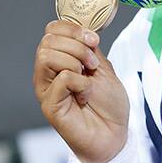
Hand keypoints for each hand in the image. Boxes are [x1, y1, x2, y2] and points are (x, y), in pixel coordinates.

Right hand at [33, 20, 128, 162]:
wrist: (114, 134)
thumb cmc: (109, 105)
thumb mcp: (104, 68)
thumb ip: (90, 50)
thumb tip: (84, 31)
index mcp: (61, 60)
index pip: (52, 30)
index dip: (73, 29)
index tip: (94, 41)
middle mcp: (49, 73)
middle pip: (48, 40)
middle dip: (78, 46)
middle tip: (93, 64)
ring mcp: (46, 88)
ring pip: (48, 56)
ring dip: (76, 62)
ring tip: (89, 78)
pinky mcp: (49, 104)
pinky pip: (62, 79)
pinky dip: (81, 83)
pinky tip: (85, 96)